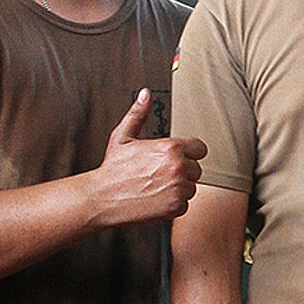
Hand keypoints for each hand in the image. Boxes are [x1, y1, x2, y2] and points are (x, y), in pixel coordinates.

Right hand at [91, 90, 208, 225]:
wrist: (103, 198)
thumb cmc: (112, 169)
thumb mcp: (123, 137)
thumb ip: (138, 114)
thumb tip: (145, 95)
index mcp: (171, 147)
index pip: (200, 149)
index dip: (188, 153)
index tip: (176, 158)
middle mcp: (179, 167)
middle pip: (197, 170)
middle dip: (182, 172)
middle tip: (159, 174)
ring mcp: (179, 189)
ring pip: (191, 188)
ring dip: (178, 189)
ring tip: (155, 187)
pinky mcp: (176, 208)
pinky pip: (185, 205)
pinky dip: (173, 205)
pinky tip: (156, 199)